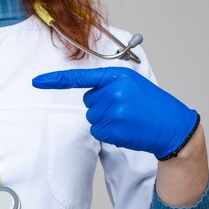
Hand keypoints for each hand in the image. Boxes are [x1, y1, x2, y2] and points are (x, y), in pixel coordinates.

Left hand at [32, 67, 198, 158]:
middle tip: (125, 108)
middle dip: (102, 106)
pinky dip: (108, 133)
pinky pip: (97, 131)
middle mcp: (112, 90)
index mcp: (117, 75)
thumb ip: (111, 84)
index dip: (55, 80)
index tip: (36, 82)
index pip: (80, 77)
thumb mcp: (133, 84)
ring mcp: (112, 109)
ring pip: (92, 117)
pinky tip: (126, 129)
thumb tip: (90, 94)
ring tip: (128, 119)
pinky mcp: (112, 127)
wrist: (172, 125)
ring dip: (106, 121)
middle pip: (88, 101)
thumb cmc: (152, 105)